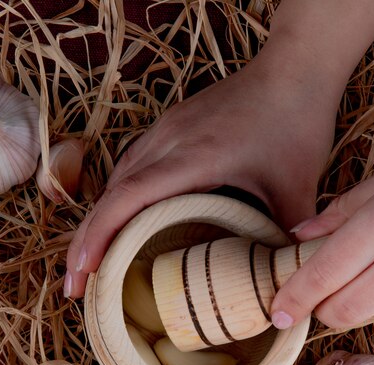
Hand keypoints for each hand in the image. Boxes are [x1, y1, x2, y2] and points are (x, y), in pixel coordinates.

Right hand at [64, 56, 338, 297]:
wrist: (293, 70)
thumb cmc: (295, 124)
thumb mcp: (299, 189)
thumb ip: (290, 240)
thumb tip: (286, 286)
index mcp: (193, 158)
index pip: (128, 199)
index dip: (99, 237)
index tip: (82, 272)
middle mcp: (168, 142)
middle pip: (109, 193)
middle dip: (85, 241)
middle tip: (74, 286)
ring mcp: (165, 131)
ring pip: (115, 180)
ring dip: (98, 221)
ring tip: (90, 262)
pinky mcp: (170, 128)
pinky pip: (131, 166)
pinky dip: (117, 199)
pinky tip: (121, 222)